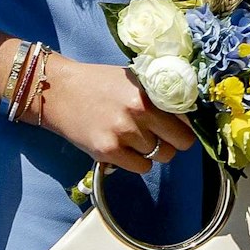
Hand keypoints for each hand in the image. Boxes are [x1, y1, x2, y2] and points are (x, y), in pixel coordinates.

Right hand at [32, 53, 197, 173]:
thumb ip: (159, 96)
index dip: (187, 125)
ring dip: (154, 152)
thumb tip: (189, 114)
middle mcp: (140, 113)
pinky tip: (127, 150)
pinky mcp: (106, 151)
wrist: (60, 91)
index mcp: (150, 92)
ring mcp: (123, 133)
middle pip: (180, 143)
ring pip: (160, 157)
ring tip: (137, 139)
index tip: (181, 127)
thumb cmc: (101, 83)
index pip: (188, 119)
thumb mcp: (136, 81)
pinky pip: (141, 168)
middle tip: (162, 138)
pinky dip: (138, 163)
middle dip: (175, 142)